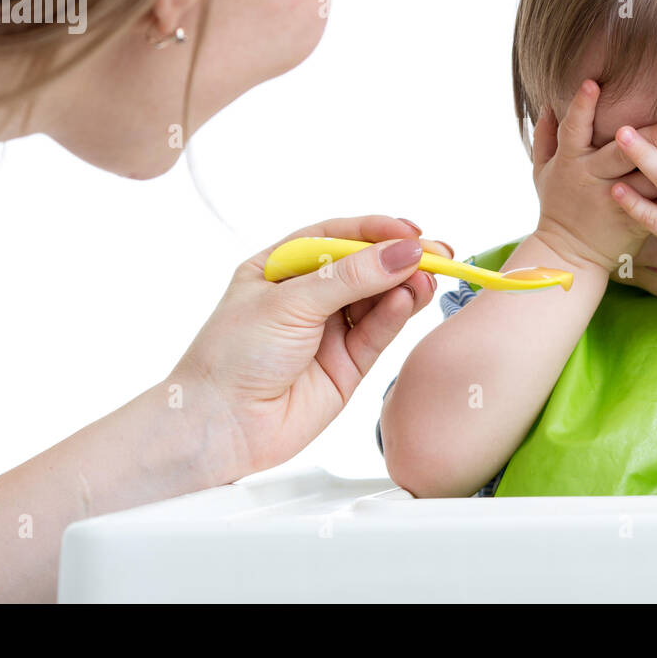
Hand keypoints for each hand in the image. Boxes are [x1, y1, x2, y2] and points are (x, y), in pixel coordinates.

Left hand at [168, 215, 450, 479]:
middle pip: (365, 267)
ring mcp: (328, 331)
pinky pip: (378, 332)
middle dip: (400, 258)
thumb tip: (402, 252)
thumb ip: (350, 278)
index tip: (409, 232)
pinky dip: (396, 315)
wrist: (220, 426)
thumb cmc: (232, 356)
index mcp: (281, 267)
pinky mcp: (347, 365)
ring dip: (404, 286)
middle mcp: (307, 296)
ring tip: (425, 278)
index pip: (337, 237)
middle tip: (436, 254)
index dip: (376, 231)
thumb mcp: (289, 302)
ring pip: (378, 300)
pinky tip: (408, 300)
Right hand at [532, 79, 656, 270]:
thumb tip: (548, 105)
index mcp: (571, 162)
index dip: (581, 107)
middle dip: (650, 132)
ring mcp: (616, 200)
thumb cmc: (557, 207)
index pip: (573, 129)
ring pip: (650, 176)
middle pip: (622, 152)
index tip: (592, 83)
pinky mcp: (635, 219)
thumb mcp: (542, 172)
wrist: (569, 255)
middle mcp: (593, 178)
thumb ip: (544, 138)